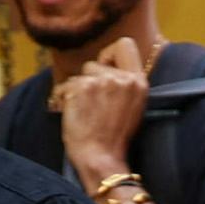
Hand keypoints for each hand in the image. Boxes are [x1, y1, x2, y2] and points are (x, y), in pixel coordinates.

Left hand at [55, 38, 149, 188]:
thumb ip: (123, 84)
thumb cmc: (113, 139)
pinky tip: (72, 113)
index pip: (125, 44)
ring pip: (82, 73)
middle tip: (92, 99)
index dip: (110, 54)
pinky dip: (64, 98)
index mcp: (140, 83)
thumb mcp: (130, 107)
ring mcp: (103, 82)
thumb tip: (106, 65)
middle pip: (98, 60)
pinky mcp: (83, 88)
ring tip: (84, 111)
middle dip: (91, 76)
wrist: (101, 159)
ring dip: (78, 89)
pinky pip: (66, 84)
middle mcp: (124, 79)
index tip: (107, 70)